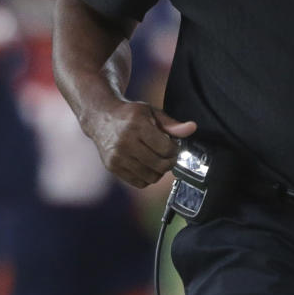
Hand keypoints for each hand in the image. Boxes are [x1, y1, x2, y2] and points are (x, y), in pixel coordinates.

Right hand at [80, 100, 195, 187]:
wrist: (101, 118)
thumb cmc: (130, 114)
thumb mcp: (152, 112)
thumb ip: (172, 124)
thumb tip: (192, 128)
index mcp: (137, 125)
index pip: (166, 148)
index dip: (175, 149)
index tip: (174, 145)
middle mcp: (125, 142)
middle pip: (160, 165)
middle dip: (171, 162)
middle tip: (170, 155)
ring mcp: (117, 157)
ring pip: (150, 177)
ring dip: (160, 171)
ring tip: (159, 160)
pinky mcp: (112, 167)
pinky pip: (138, 183)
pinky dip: (148, 177)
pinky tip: (148, 166)